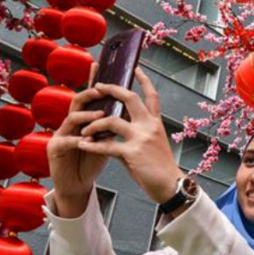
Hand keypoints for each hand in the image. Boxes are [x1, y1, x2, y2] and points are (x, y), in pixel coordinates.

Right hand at [47, 63, 107, 216]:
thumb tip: (129, 110)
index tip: (101, 66)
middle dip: (89, 93)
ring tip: (100, 115)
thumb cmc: (91, 161)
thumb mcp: (106, 141)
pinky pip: (65, 140)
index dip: (94, 81)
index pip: (90, 97)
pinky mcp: (54, 149)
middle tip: (102, 90)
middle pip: (78, 101)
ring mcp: (60, 134)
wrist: (78, 185)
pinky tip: (85, 140)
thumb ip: (112, 126)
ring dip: (86, 115)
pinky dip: (77, 139)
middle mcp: (70, 123)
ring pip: (71, 117)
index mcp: (84, 119)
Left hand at [77, 68, 182, 202]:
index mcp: (155, 123)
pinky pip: (107, 145)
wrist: (171, 186)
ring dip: (94, 123)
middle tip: (97, 87)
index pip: (152, 96)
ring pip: (112, 121)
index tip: (136, 68)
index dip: (144, 80)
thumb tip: (113, 135)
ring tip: (84, 129)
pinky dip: (92, 145)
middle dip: (112, 89)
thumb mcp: (152, 146)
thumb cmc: (160, 168)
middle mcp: (149, 126)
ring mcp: (141, 138)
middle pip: (130, 98)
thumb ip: (133, 136)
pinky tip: (83, 145)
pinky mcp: (132, 153)